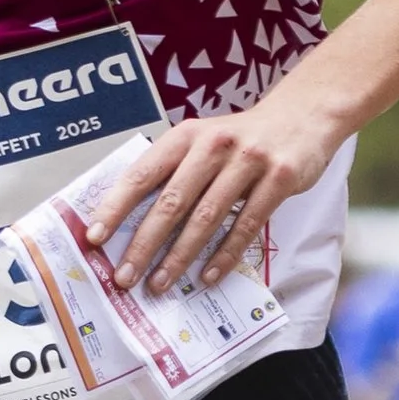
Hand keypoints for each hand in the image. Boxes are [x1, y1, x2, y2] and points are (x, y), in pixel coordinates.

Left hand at [85, 81, 344, 294]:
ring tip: (160, 283)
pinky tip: (207, 276)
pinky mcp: (278, 179)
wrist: (303, 115)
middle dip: (144, 244)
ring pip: (206, 218)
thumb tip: (130, 220)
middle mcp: (213, 145)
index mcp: (186, 136)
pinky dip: (224, 255)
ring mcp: (248, 162)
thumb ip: (173, 171)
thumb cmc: (241, 138)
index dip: (116, 207)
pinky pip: (247, 225)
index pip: (142, 174)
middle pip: (171, 202)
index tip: (95, 238)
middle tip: (124, 277)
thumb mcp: (202, 140)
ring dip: (180, 257)